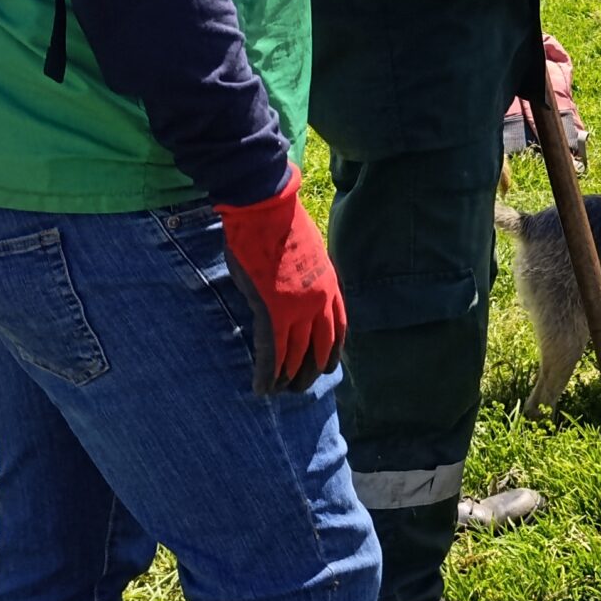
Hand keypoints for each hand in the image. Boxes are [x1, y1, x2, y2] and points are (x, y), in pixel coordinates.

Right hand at [215, 166, 345, 394]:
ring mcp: (297, 308)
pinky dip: (268, 374)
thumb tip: (293, 287)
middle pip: (322, 347)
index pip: (339, 327)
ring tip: (279, 392)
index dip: (332, 350)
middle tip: (301, 387)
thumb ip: (306, 274)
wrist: (266, 208)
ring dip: (288, 378)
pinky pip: (272, 352)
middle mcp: (319, 301)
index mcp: (330, 284)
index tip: (327, 365)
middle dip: (312, 370)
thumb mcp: (307, 252)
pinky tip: (262, 388)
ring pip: (296, 355)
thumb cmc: (280, 222)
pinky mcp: (272, 311)